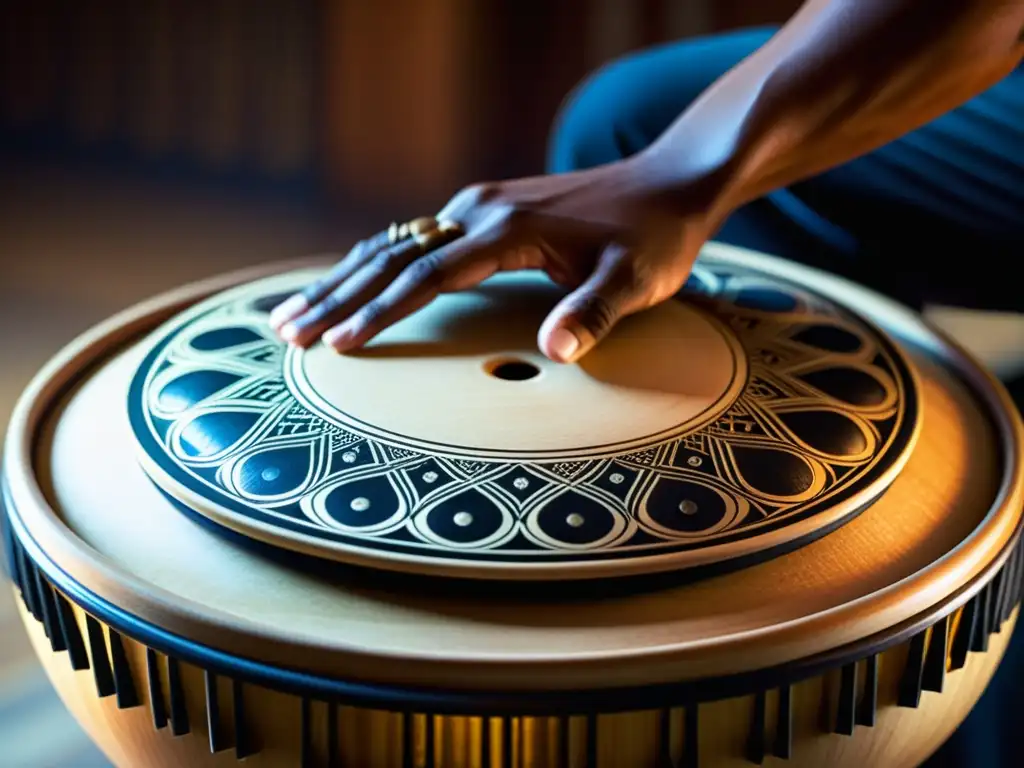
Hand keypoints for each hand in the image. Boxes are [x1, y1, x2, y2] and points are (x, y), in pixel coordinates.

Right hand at [269, 154, 714, 362]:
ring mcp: (478, 206)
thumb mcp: (636, 280)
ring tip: (292, 311)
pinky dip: (372, 264)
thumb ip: (594, 314)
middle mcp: (481, 210)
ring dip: (342, 278)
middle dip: (336, 295)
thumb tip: (556, 351)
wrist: (668, 182)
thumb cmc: (653, 237)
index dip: (382, 311)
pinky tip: (351, 283)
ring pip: (393, 242)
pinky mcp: (484, 211)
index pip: (428, 275)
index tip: (340, 343)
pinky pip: (413, 238)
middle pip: (392, 255)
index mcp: (508, 229)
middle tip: (286, 332)